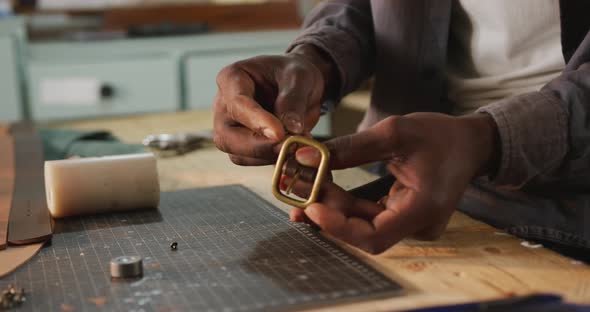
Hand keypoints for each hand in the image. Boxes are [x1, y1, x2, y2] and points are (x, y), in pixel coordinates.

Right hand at [213, 45, 335, 165]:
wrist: (298, 85)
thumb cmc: (294, 73)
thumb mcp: (299, 77)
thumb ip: (293, 100)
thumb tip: (290, 129)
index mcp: (232, 78)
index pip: (237, 104)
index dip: (257, 121)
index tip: (280, 133)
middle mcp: (223, 105)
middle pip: (226, 136)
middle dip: (257, 146)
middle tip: (288, 146)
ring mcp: (230, 127)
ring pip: (237, 154)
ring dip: (268, 155)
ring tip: (298, 142)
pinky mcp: (242, 145)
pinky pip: (251, 161)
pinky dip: (273, 159)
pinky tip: (293, 148)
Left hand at [284, 113, 498, 253]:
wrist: (471, 143)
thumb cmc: (440, 134)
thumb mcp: (394, 133)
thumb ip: (349, 148)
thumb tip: (305, 158)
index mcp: (423, 210)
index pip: (373, 236)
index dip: (338, 227)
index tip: (311, 206)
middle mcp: (418, 226)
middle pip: (364, 232)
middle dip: (329, 212)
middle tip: (300, 192)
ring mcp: (411, 224)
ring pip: (363, 225)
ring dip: (334, 206)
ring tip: (309, 183)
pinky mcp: (404, 217)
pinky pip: (370, 216)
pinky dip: (347, 203)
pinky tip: (326, 186)